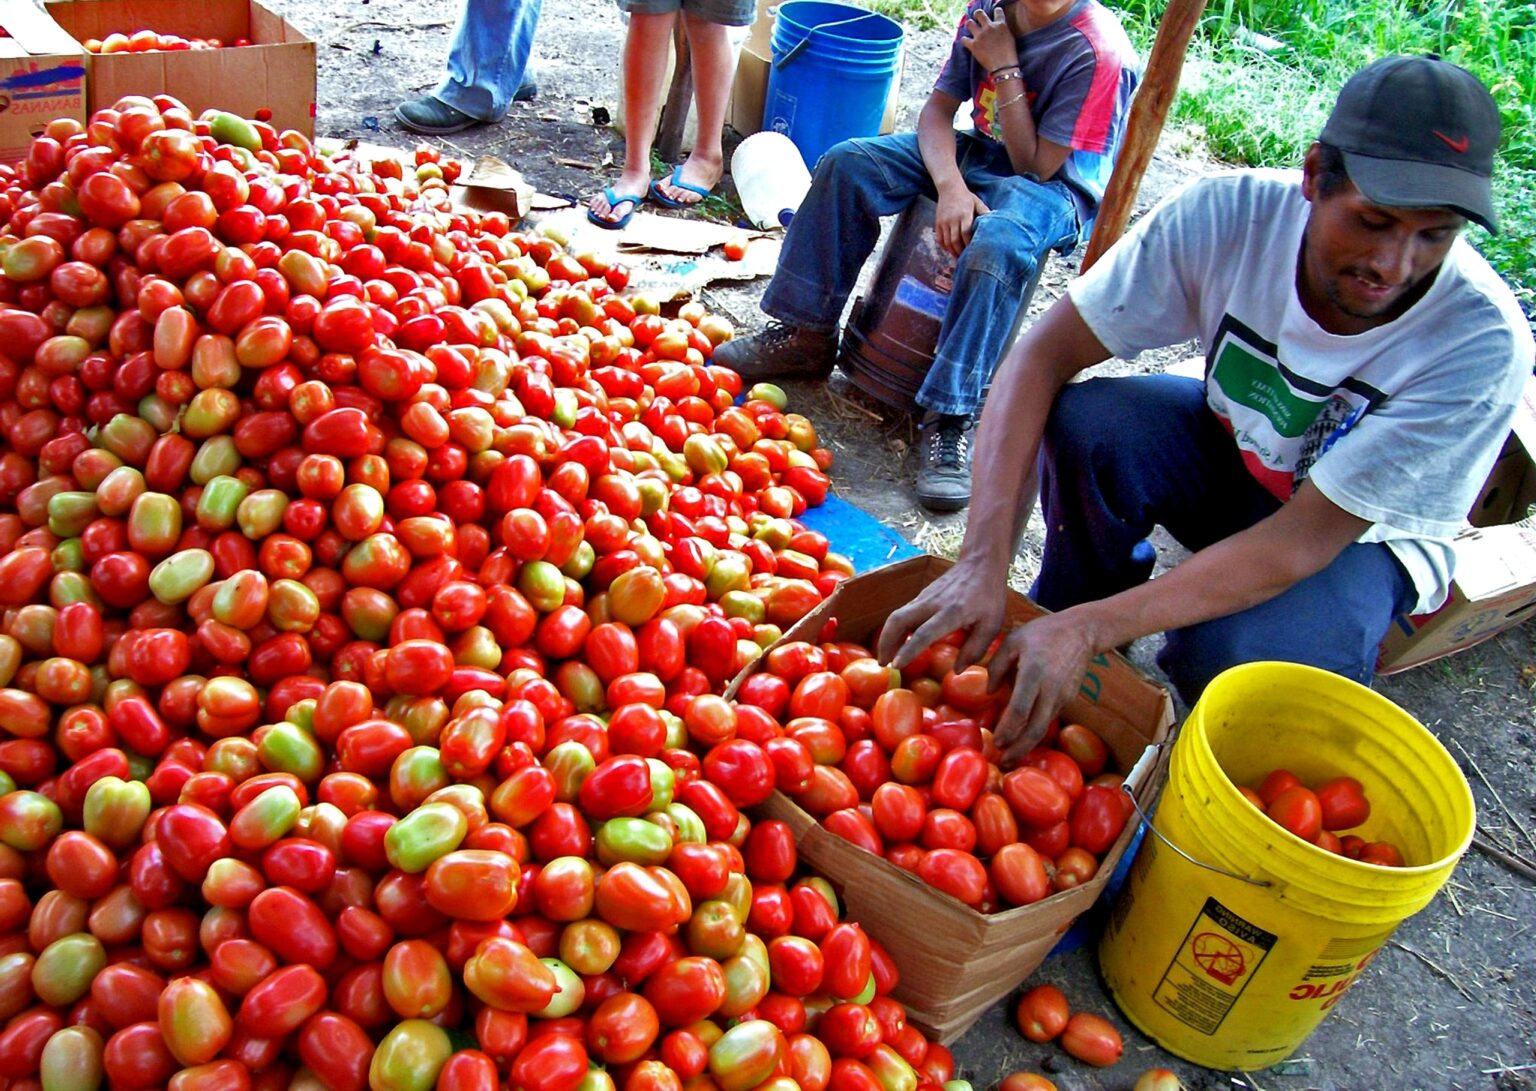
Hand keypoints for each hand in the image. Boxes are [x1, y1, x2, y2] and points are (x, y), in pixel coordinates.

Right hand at [876, 561, 1007, 674]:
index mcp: (951, 613)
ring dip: (887, 637)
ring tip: (887, 657)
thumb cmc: (989, 597)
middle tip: (883, 664)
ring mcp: (924, 598)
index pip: (923, 633)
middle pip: (898, 620)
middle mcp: (932, 604)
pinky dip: (896, 629)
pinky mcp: (921, 596)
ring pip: (896, 616)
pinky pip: (903, 613)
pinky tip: (899, 642)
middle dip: (886, 643)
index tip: (896, 665)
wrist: (980, 564)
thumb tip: (956, 670)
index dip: (908, 650)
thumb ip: (975, 649)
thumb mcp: (991, 625)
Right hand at [934, 183, 988, 256]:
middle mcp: (953, 219)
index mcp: (964, 214)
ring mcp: (943, 222)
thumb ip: (985, 212)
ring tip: (958, 257)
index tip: (973, 252)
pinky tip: (950, 250)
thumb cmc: (966, 197)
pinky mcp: (937, 223)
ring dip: (952, 251)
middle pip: (955, 240)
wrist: (949, 188)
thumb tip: (995, 221)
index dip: (968, 244)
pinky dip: (944, 247)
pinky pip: (939, 239)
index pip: (966, 233)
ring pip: (946, 242)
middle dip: (960, 252)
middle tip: (965, 259)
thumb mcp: (977, 202)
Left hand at [960, 5, 1019, 75]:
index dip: (995, 12)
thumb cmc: (1009, 54)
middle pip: (979, 13)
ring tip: (971, 29)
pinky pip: (964, 39)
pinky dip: (965, 40)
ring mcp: (980, 36)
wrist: (1004, 66)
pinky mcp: (973, 45)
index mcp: (1000, 25)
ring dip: (969, 26)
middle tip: (977, 20)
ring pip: (969, 23)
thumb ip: (1002, 29)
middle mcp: (989, 27)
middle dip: (977, 15)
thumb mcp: (1010, 37)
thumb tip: (997, 29)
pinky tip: (967, 42)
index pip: (997, 11)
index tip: (993, 16)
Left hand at [986, 611, 1097, 765]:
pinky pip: (1049, 719)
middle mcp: (1050, 689)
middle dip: (1019, 749)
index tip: (996, 742)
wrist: (1081, 632)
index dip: (1008, 730)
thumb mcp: (1012, 642)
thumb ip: (996, 667)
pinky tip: (1023, 738)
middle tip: (1003, 763)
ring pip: (1044, 728)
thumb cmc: (1041, 634)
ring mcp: (1062, 696)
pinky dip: (1035, 733)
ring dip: (1027, 745)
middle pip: (1036, 729)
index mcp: (1034, 673)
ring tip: (1010, 757)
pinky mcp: (1068, 699)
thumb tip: (989, 694)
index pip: (1021, 709)